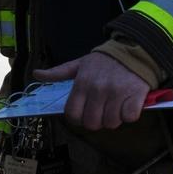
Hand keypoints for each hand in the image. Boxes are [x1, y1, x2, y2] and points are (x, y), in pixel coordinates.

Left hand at [34, 52, 149, 129]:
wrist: (134, 50)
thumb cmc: (105, 60)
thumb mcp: (80, 64)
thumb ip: (59, 72)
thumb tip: (37, 74)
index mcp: (82, 83)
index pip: (73, 115)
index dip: (79, 119)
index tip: (86, 113)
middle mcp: (98, 89)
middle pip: (92, 123)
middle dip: (98, 121)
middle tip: (103, 111)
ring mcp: (117, 93)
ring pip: (111, 123)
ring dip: (115, 118)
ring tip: (117, 106)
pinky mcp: (135, 95)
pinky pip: (129, 117)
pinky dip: (130, 114)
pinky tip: (129, 104)